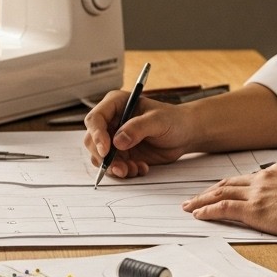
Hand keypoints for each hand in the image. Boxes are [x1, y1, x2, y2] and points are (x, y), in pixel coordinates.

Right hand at [81, 90, 195, 178]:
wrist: (185, 134)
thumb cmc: (174, 120)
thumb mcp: (158, 120)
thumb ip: (138, 128)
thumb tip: (117, 141)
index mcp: (116, 104)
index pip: (95, 119)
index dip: (97, 135)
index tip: (105, 150)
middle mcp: (111, 121)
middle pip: (92, 141)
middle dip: (104, 157)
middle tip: (120, 167)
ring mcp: (115, 139)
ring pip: (100, 157)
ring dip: (115, 167)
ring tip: (134, 169)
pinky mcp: (122, 154)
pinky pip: (114, 166)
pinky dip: (125, 171)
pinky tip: (141, 168)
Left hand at [181, 163, 276, 240]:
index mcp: (276, 171)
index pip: (245, 178)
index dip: (228, 185)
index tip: (218, 190)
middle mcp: (263, 178)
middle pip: (227, 183)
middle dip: (208, 191)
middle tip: (194, 198)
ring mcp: (257, 193)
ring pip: (220, 193)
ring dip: (201, 200)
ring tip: (189, 206)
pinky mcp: (254, 210)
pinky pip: (224, 208)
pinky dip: (208, 210)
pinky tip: (199, 214)